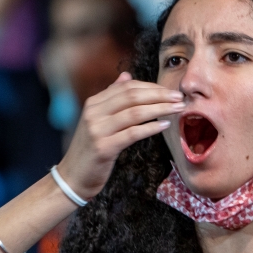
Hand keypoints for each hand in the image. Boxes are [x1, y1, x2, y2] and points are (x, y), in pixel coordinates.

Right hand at [57, 72, 184, 198]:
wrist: (73, 176)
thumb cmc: (91, 149)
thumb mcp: (98, 119)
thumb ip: (111, 97)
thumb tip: (127, 76)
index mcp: (94, 103)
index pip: (127, 87)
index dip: (151, 87)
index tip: (170, 91)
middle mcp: (94, 113)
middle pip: (132, 97)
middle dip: (159, 95)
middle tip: (179, 97)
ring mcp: (97, 130)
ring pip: (134, 113)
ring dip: (160, 109)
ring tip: (177, 109)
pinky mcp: (103, 147)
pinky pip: (132, 134)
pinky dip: (150, 128)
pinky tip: (164, 125)